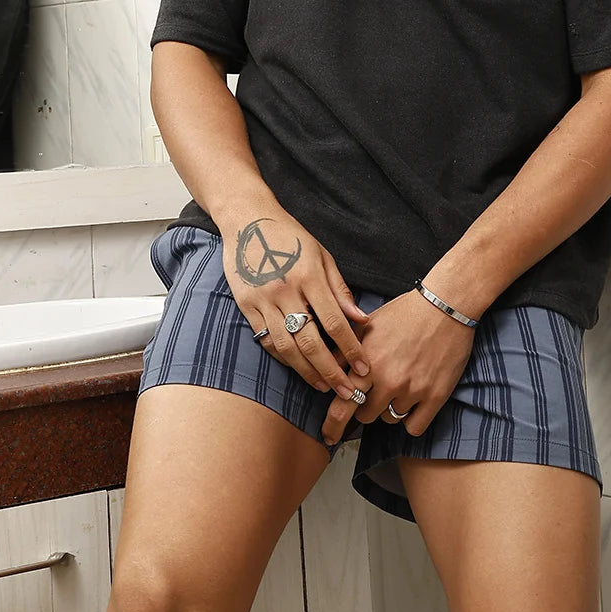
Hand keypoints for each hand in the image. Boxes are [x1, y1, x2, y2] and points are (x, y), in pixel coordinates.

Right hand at [221, 210, 372, 400]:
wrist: (247, 220)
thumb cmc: (290, 236)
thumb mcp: (321, 255)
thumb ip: (339, 289)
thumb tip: (361, 319)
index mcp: (309, 276)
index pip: (335, 322)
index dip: (351, 349)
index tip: (364, 368)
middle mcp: (285, 290)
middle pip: (311, 342)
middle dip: (332, 371)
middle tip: (348, 391)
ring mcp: (262, 300)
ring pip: (287, 347)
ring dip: (307, 372)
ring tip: (324, 386)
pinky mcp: (246, 306)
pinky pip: (266, 339)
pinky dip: (284, 358)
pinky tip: (298, 367)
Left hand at [320, 288, 474, 445]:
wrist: (444, 306)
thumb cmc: (404, 313)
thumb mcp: (366, 327)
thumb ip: (344, 352)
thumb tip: (326, 370)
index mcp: (367, 363)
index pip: (342, 405)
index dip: (333, 425)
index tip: (329, 437)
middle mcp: (388, 380)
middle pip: (366, 415)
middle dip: (365, 407)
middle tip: (373, 395)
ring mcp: (412, 390)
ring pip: (390, 419)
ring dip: (390, 408)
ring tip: (399, 384)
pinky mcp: (435, 397)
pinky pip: (414, 427)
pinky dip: (411, 419)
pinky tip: (413, 402)